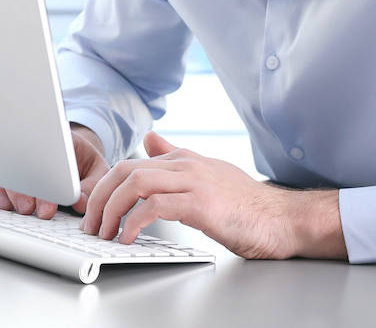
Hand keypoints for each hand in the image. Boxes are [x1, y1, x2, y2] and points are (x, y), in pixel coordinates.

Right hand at [0, 124, 109, 217]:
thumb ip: (91, 186)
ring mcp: (11, 150)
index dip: (46, 187)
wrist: (68, 146)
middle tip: (27, 209)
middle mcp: (30, 141)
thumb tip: (79, 203)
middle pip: (15, 161)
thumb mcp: (97, 169)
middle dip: (19, 190)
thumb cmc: (82, 159)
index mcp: (58, 139)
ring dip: (0, 190)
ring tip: (10, 208)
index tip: (48, 207)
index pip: (47, 157)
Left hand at [80, 132, 345, 259]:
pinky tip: (128, 237)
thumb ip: (177, 156)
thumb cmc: (248, 205)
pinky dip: (135, 221)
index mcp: (185, 159)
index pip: (132, 164)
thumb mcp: (207, 173)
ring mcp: (195, 182)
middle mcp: (187, 165)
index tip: (96, 210)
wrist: (283, 219)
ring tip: (104, 231)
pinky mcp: (202, 204)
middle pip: (126, 170)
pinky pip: (156, 206)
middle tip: (91, 223)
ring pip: (136, 182)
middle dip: (100, 197)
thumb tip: (150, 139)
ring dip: (112, 208)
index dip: (107, 187)